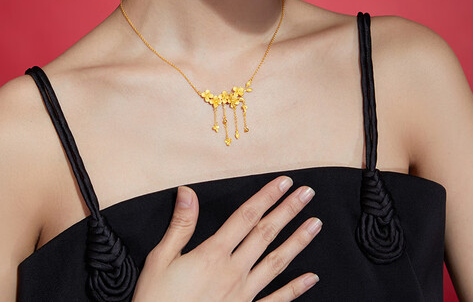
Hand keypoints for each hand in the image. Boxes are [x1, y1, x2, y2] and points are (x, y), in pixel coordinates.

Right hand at [132, 175, 321, 300]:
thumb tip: (188, 191)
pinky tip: (312, 277)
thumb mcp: (161, 259)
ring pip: (276, 262)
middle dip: (288, 211)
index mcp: (213, 254)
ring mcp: (243, 295)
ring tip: (316, 224)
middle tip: (307, 193)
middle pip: (265, 234)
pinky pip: (276, 301)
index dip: (266, 197)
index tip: (283, 182)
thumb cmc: (157, 300)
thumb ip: (180, 225)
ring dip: (297, 242)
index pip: (245, 217)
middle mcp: (233, 271)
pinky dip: (295, 289)